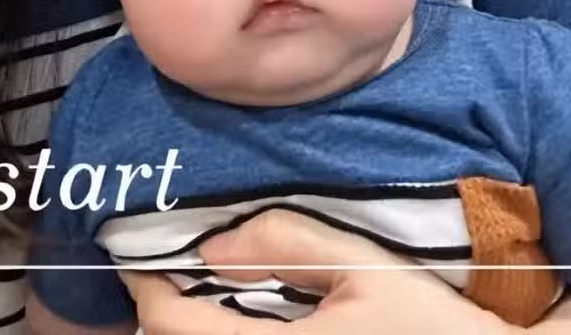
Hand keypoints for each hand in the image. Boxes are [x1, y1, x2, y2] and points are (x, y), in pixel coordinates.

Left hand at [121, 208, 509, 333]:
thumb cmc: (431, 330)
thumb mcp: (365, 272)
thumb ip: (287, 247)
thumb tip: (211, 245)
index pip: (173, 327)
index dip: (146, 288)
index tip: (139, 257)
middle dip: (164, 317)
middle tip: (170, 278)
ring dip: (192, 334)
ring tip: (206, 302)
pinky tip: (245, 324)